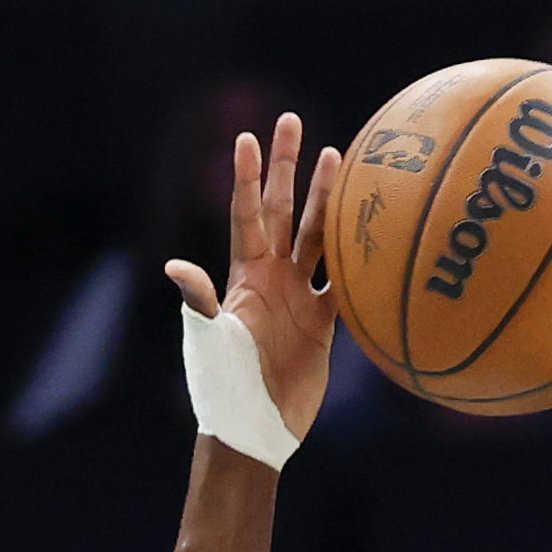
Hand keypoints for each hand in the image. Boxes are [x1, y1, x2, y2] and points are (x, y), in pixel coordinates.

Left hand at [165, 112, 341, 442]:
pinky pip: (346, 279)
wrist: (254, 430)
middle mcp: (272, 278)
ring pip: (319, 236)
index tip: (246, 135)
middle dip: (288, 167)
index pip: (247, 213)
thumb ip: (199, 302)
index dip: (247, 176)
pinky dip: (360, 254)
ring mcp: (298, 298)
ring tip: (340, 155)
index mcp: (244, 276)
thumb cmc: (223, 387)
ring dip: (328, 198)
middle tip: (292, 121)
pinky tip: (377, 222)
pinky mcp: (323, 324)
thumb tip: (175, 266)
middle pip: (284, 210)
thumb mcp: (210, 342)